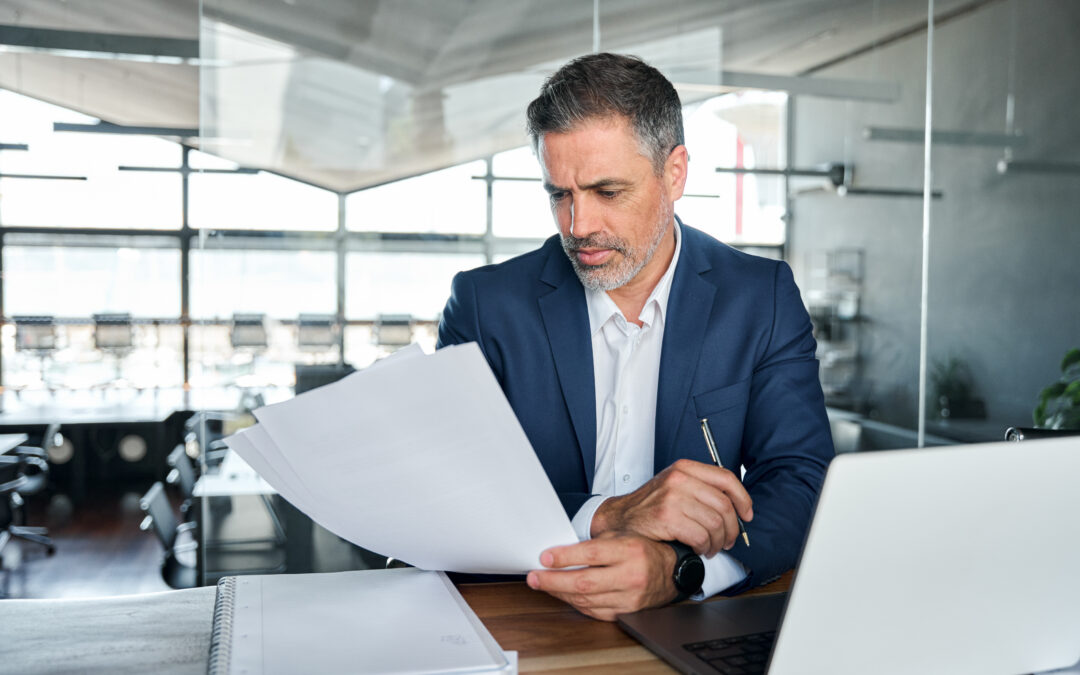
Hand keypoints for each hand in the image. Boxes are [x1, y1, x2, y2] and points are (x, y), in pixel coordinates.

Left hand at [526, 533, 677, 620]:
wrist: (670, 571)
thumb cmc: (642, 550)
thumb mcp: (621, 536)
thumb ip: (594, 544)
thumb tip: (559, 552)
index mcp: (629, 550)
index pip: (591, 554)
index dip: (564, 557)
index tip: (544, 557)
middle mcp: (631, 575)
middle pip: (585, 582)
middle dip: (553, 580)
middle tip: (534, 577)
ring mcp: (630, 597)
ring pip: (587, 600)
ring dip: (560, 593)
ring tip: (544, 584)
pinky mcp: (627, 612)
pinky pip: (595, 611)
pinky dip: (576, 603)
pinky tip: (565, 595)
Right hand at [592, 459, 752, 555]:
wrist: (620, 519)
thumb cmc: (650, 507)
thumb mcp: (675, 487)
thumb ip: (701, 488)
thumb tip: (735, 505)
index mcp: (684, 468)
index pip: (726, 478)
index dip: (743, 499)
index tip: (747, 514)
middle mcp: (679, 479)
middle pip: (724, 505)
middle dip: (732, 528)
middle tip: (728, 540)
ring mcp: (672, 497)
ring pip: (715, 523)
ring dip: (718, 542)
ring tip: (711, 547)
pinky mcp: (667, 517)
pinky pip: (701, 536)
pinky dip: (705, 547)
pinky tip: (699, 549)